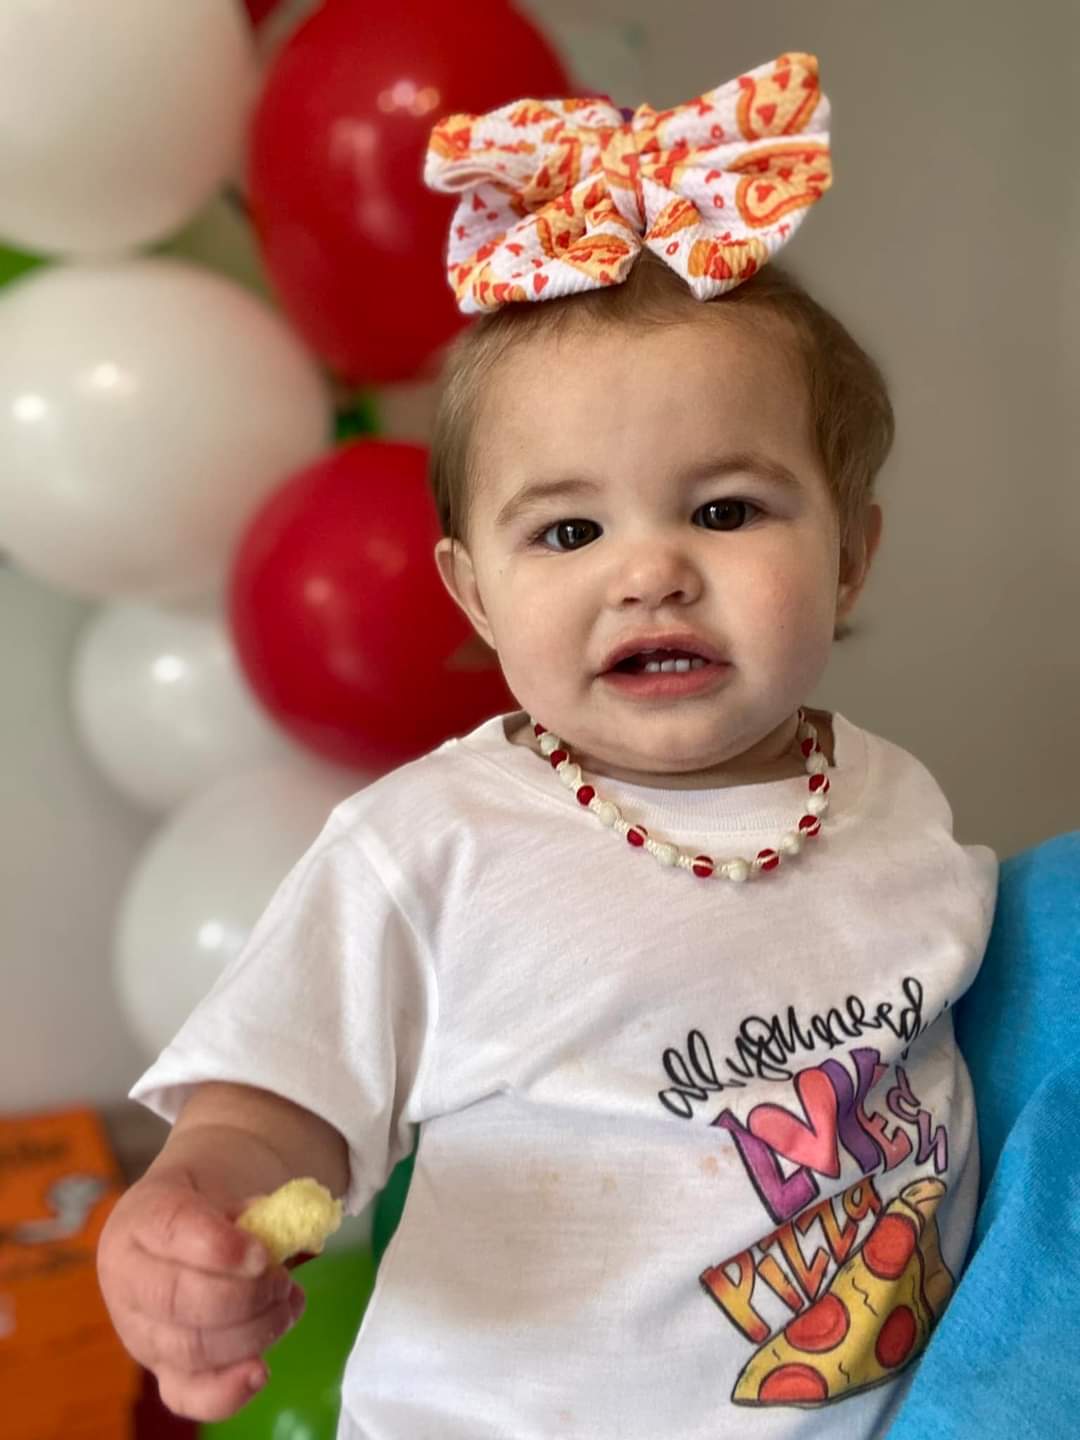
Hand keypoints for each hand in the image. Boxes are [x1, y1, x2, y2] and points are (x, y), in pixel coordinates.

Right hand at [97, 1173, 306, 1421]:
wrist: (183, 1233)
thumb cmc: (209, 1207)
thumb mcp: (225, 1189)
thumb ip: (253, 1209)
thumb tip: (281, 1234)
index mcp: (141, 1219)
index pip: (171, 1229)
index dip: (218, 1246)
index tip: (262, 1255)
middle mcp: (128, 1280)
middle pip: (178, 1299)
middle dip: (245, 1295)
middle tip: (283, 1280)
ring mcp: (142, 1333)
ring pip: (190, 1349)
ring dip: (253, 1331)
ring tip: (288, 1304)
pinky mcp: (163, 1371)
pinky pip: (188, 1395)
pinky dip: (226, 1391)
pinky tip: (260, 1371)